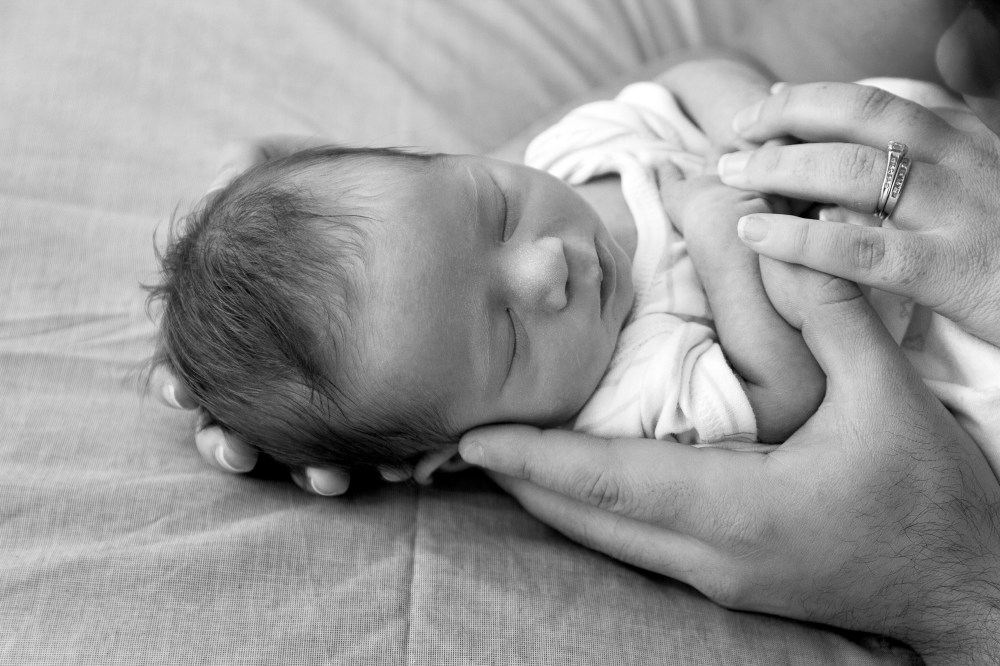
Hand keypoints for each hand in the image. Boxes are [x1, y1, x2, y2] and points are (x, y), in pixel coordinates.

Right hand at [152, 135, 356, 494]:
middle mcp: (276, 361)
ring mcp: (317, 387)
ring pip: (293, 442)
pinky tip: (370, 472)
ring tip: (318, 476)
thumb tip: (217, 175)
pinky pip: (357, 445)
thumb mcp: (308, 172)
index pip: (196, 358)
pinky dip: (354, 462)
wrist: (434, 219)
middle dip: (223, 440)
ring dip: (297, 466)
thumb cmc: (358, 197)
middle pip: (232, 416)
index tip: (179, 391)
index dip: (179, 380)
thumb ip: (258, 164)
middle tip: (234, 450)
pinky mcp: (369, 404)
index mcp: (247, 319)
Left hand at [458, 262, 999, 663]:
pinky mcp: (729, 581)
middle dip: (523, 481)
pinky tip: (575, 487)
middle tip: (464, 441)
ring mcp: (717, 578)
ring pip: (605, 540)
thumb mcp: (888, 398)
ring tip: (501, 460)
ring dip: (549, 500)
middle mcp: (712, 555)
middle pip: (588, 519)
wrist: (970, 585)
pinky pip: (635, 546)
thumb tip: (782, 236)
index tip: (473, 440)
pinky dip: (591, 513)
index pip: (610, 484)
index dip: (536, 461)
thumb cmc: (934, 498)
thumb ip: (830, 313)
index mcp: (741, 509)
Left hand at [716, 81, 999, 346]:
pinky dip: (799, 239)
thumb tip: (891, 111)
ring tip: (730, 174)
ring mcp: (958, 215)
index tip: (769, 105)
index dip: (816, 100)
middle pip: (860, 120)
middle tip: (736, 133)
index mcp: (968, 143)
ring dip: (781, 167)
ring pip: (853, 173)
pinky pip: (860, 250)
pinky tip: (755, 235)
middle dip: (788, 118)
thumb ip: (944, 149)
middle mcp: (962, 165)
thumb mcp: (990, 181)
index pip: (880, 105)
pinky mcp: (951, 272)